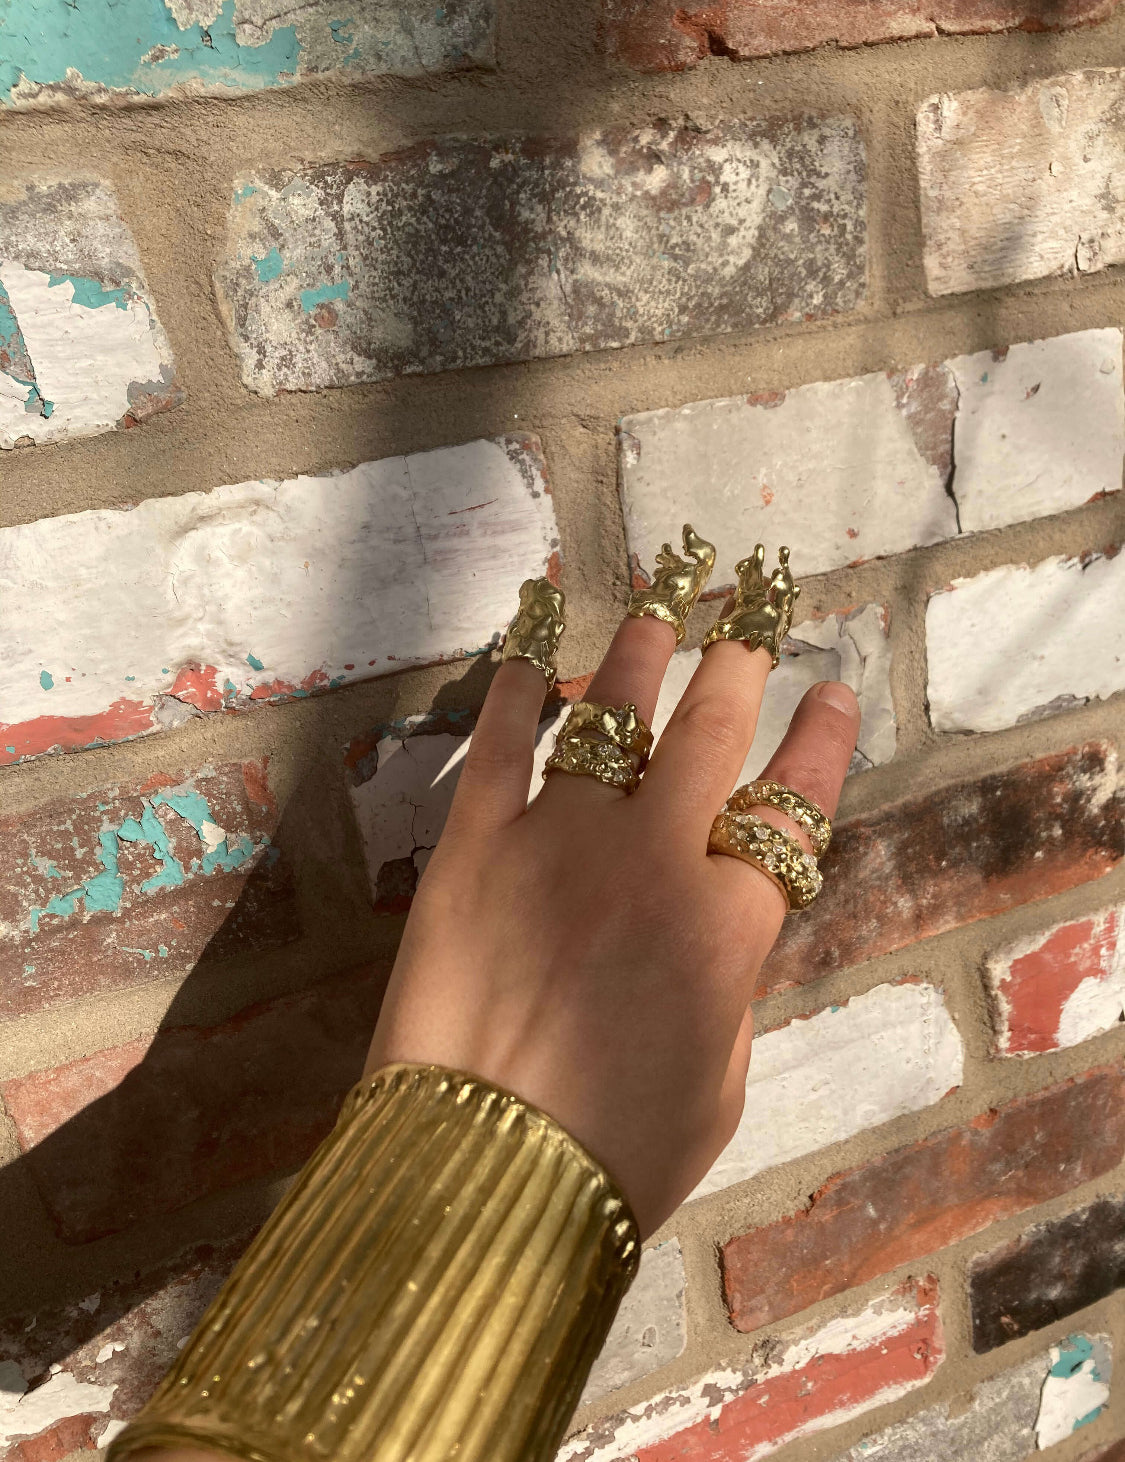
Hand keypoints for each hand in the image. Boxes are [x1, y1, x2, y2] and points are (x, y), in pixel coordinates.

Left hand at [366, 606, 859, 1235]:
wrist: (485, 1176)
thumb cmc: (618, 1153)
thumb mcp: (719, 1082)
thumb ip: (729, 989)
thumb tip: (719, 932)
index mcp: (729, 925)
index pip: (793, 808)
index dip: (819, 742)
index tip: (832, 690)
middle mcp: (655, 857)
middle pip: (710, 732)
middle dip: (739, 662)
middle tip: (752, 613)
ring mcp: (560, 840)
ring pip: (614, 716)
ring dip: (644, 651)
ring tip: (662, 603)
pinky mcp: (476, 846)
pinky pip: (502, 745)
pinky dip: (520, 687)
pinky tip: (532, 642)